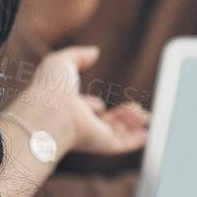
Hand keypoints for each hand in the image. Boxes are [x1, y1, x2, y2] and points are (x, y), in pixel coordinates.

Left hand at [4, 46, 145, 158]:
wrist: (51, 111)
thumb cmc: (51, 86)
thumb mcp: (61, 62)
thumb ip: (78, 55)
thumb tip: (94, 52)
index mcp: (67, 106)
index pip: (82, 108)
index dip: (91, 105)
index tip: (99, 104)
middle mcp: (78, 122)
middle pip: (102, 122)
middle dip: (118, 116)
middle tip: (133, 109)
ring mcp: (90, 134)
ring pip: (115, 132)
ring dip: (131, 124)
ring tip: (145, 116)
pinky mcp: (101, 143)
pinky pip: (121, 144)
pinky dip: (134, 141)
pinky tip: (145, 135)